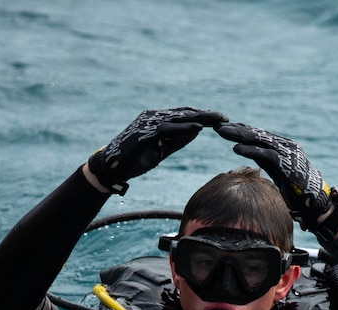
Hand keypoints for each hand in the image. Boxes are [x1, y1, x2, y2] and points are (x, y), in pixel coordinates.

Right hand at [87, 107, 226, 194]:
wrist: (112, 168)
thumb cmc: (136, 159)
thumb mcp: (162, 149)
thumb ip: (178, 139)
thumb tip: (197, 131)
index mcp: (158, 119)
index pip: (185, 114)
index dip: (203, 116)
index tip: (221, 120)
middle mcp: (153, 115)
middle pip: (185, 113)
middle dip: (206, 115)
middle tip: (225, 117)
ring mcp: (148, 122)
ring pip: (178, 117)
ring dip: (199, 118)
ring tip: (217, 120)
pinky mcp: (144, 132)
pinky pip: (167, 128)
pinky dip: (183, 128)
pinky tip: (198, 128)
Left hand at [215, 122, 330, 227]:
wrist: (316, 201)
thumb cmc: (296, 190)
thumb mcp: (277, 171)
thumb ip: (265, 160)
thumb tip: (248, 152)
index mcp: (283, 146)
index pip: (258, 134)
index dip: (241, 130)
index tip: (223, 127)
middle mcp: (286, 145)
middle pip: (257, 134)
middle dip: (236, 129)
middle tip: (217, 125)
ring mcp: (287, 153)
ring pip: (259, 140)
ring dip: (239, 136)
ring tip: (222, 132)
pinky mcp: (287, 164)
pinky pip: (265, 155)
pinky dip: (250, 151)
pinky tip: (235, 149)